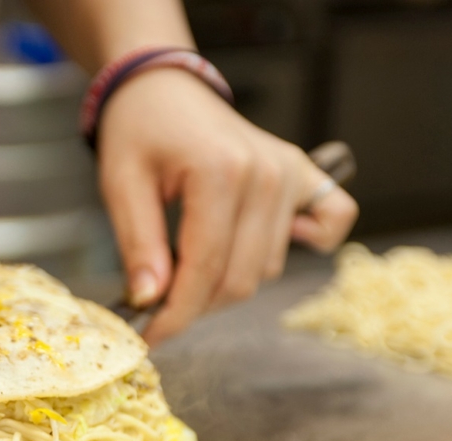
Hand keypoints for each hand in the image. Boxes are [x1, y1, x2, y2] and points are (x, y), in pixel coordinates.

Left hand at [97, 68, 358, 345]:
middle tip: (159, 301)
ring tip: (187, 258)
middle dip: (196, 304)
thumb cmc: (140, 133)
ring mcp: (292, 175)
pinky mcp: (306, 176)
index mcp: (219, 172)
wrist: (164, 91)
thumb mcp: (121, 185)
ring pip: (267, 268)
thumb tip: (149, 302)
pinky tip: (256, 243)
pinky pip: (329, 225)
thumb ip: (138, 246)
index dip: (174, 314)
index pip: (204, 270)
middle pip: (240, 280)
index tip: (148, 337)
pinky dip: (305, 245)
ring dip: (227, 281)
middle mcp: (267, 174)